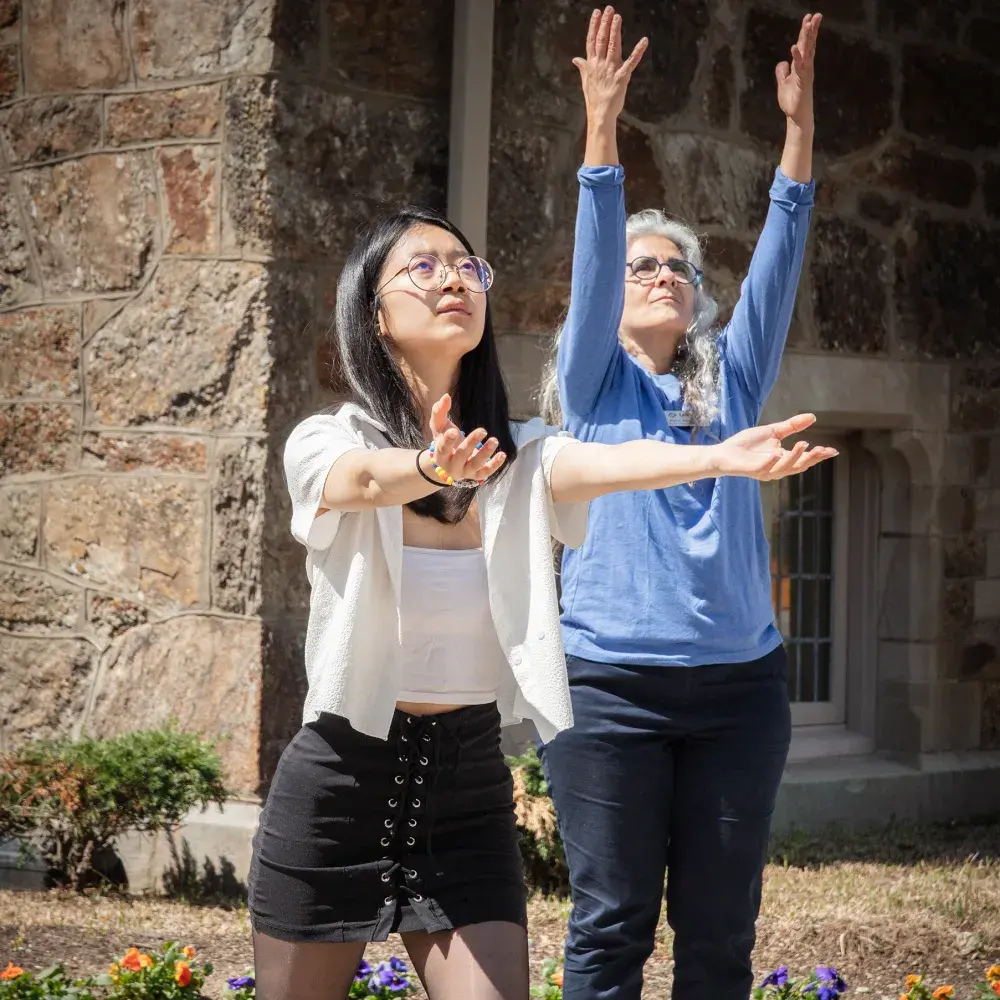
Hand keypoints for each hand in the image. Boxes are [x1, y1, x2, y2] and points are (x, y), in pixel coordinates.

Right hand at [424, 393, 506, 485]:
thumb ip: (439, 412)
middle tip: (482, 430)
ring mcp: (465, 472)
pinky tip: (502, 454)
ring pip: (475, 464)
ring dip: (485, 453)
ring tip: (494, 440)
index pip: (443, 449)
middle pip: (461, 455)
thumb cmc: (444, 440)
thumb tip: (446, 396)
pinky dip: (495, 464)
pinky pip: (486, 472)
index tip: (454, 430)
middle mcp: (452, 466)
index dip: (448, 441)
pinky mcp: (476, 475)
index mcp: (440, 455)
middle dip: (471, 443)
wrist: (449, 463)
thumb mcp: (439, 427)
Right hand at [573, 6, 647, 122]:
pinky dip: (638, 51)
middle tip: (609, 9)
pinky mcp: (622, 77)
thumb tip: (576, 59)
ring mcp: (611, 70)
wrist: (600, 114)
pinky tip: (644, 40)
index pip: (592, 41)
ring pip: (613, 47)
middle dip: (605, 24)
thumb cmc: (594, 99)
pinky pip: (631, 62)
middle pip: (602, 40)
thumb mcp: (586, 81)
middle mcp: (600, 65)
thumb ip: (583, 67)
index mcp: (592, 64)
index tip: (597, 13)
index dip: (594, 26)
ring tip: (617, 17)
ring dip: (616, 31)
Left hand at [711, 413, 837, 480]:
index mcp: (783, 459)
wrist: (724, 452)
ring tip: (804, 443)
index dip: (818, 455)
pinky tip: (778, 452)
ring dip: (795, 457)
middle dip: (812, 458)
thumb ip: (792, 426)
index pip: (804, 459)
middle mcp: (777, 467)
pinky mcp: (752, 471)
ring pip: (784, 468)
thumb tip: (813, 417)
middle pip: (799, 466)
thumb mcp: (773, 431)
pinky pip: (764, 468)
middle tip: (822, 449)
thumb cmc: (747, 444)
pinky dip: (772, 462)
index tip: (832, 451)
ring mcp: (765, 470)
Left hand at [775, 13, 821, 128]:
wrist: (796, 116)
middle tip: (815, 15)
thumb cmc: (792, 101)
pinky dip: (797, 57)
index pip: (803, 45)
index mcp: (800, 66)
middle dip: (811, 30)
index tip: (808, 18)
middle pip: (808, 45)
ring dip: (807, 38)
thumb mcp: (783, 84)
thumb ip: (782, 72)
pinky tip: (794, 47)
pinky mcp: (803, 82)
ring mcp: (805, 73)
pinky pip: (800, 67)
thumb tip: (782, 62)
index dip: (805, 32)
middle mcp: (805, 67)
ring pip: (807, 52)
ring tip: (808, 24)